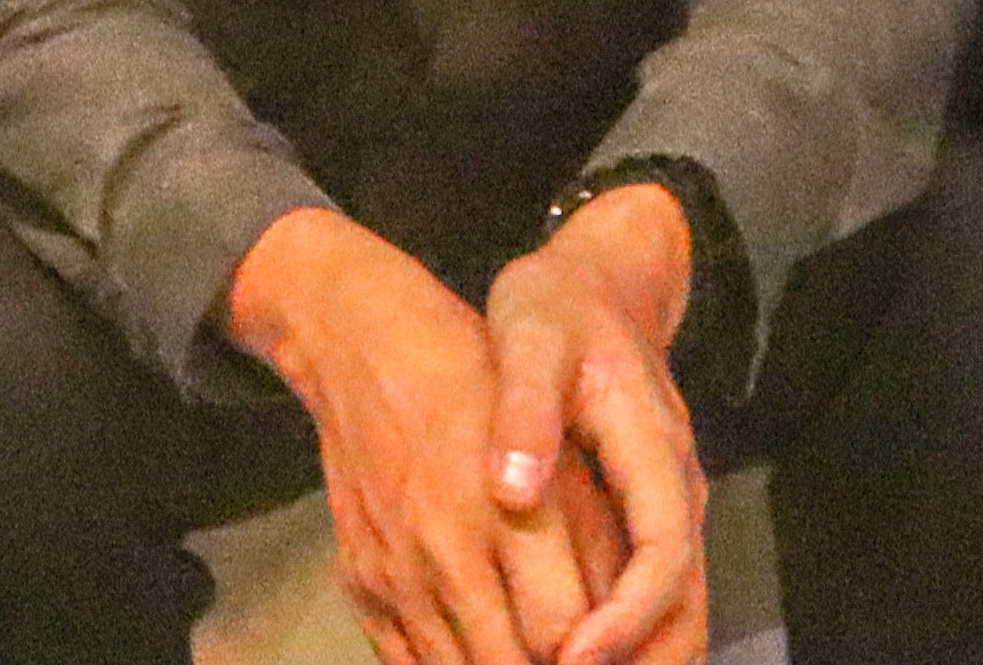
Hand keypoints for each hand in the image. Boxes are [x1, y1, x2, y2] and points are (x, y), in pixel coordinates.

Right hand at [229, 208, 584, 664]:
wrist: (363, 349)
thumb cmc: (476, 385)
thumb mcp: (557, 444)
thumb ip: (596, 541)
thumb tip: (621, 618)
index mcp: (509, 515)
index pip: (563, 634)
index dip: (591, 651)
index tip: (601, 647)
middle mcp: (447, 553)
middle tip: (569, 654)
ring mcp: (396, 574)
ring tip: (524, 648)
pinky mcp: (360, 582)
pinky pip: (403, 664)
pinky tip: (474, 648)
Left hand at [484, 186, 705, 664]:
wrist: (597, 281)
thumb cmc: (558, 305)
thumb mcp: (530, 334)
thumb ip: (525, 409)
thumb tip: (511, 491)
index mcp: (655, 446)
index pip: (664, 550)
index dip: (627, 615)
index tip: (572, 656)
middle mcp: (673, 490)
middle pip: (685, 604)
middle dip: (641, 661)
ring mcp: (663, 510)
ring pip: (675, 613)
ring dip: (638, 661)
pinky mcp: (642, 522)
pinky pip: (649, 600)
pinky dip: (624, 645)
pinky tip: (569, 663)